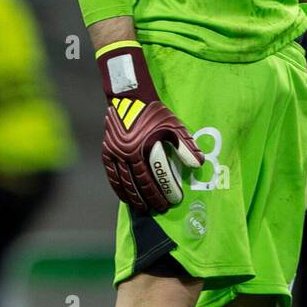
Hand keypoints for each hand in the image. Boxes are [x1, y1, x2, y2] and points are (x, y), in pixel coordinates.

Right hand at [97, 41, 202, 214]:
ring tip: (145, 209)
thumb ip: (186, 145)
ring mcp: (117, 153)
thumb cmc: (155, 113)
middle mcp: (130, 151)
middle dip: (153, 197)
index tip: (176, 199)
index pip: (159, 174)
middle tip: (162, 208)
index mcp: (148, 144)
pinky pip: (112, 176)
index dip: (168, 189)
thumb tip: (198, 165)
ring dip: (136, 198)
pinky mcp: (107, 152)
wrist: (129, 98)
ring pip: (126, 182)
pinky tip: (127, 199)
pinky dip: (119, 189)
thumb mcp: (174, 125)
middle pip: (143, 181)